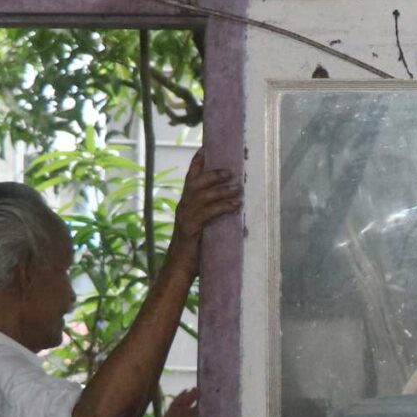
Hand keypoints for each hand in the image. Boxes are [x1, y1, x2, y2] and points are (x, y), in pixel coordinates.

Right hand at [163, 153, 242, 273]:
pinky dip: (223, 207)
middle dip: (213, 174)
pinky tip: (236, 205)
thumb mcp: (201, 225)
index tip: (206, 148)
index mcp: (185, 204)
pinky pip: (208, 213)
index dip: (197, 162)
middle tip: (230, 171)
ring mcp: (186, 217)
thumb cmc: (193, 248)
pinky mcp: (191, 229)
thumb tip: (233, 202)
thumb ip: (210, 213)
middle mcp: (183, 207)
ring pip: (203, 196)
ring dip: (222, 190)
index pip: (190, 178)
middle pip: (196, 183)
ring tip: (238, 187)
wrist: (178, 268)